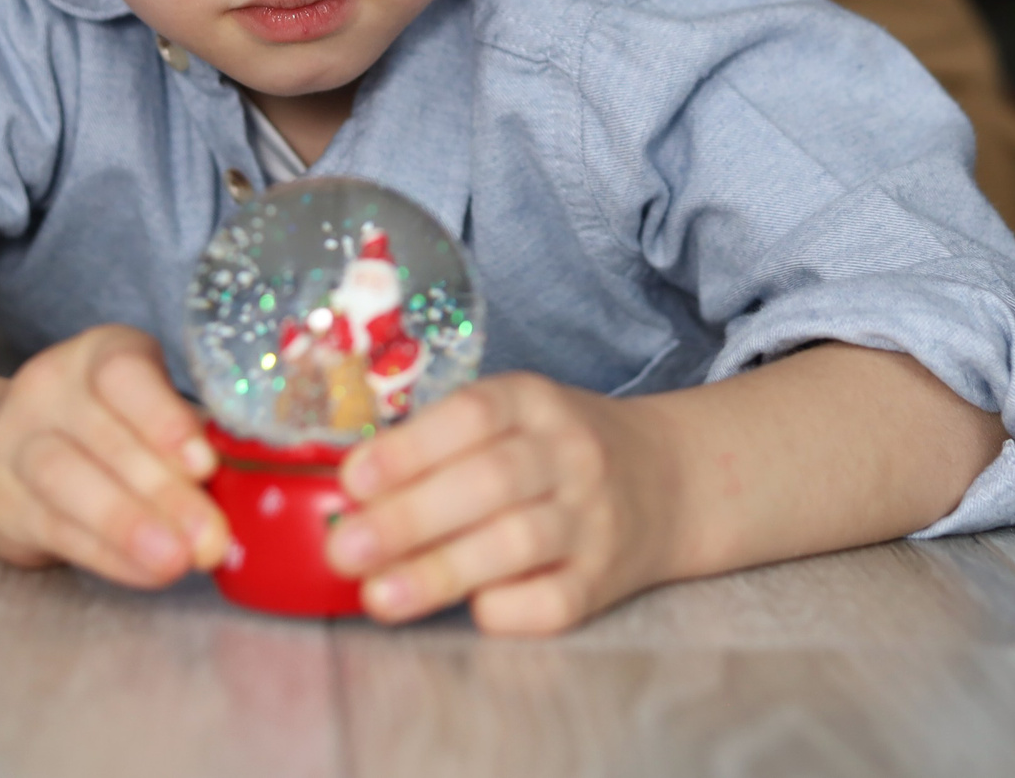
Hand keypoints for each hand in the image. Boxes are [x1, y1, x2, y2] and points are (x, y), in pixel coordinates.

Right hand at [0, 325, 225, 587]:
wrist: (5, 455)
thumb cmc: (109, 431)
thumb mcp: (146, 415)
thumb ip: (188, 443)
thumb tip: (250, 492)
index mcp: (98, 355)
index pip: (124, 373)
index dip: (163, 418)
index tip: (204, 464)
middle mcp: (49, 389)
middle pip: (102, 436)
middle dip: (163, 490)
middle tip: (211, 535)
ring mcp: (14, 443)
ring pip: (66, 479)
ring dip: (128, 524)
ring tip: (176, 558)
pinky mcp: (1, 502)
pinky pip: (56, 529)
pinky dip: (109, 555)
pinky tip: (148, 571)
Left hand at [325, 372, 680, 633]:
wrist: (669, 480)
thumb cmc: (555, 451)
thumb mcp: (512, 417)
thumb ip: (440, 444)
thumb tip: (348, 496)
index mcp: (536, 402)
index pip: (474, 415)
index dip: (410, 449)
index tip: (352, 481)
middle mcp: (570, 455)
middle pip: (490, 483)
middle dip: (409, 518)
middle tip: (344, 548)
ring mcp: (592, 519)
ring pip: (516, 544)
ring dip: (440, 571)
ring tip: (378, 596)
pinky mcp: (604, 581)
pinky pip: (552, 603)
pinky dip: (503, 610)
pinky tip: (466, 610)